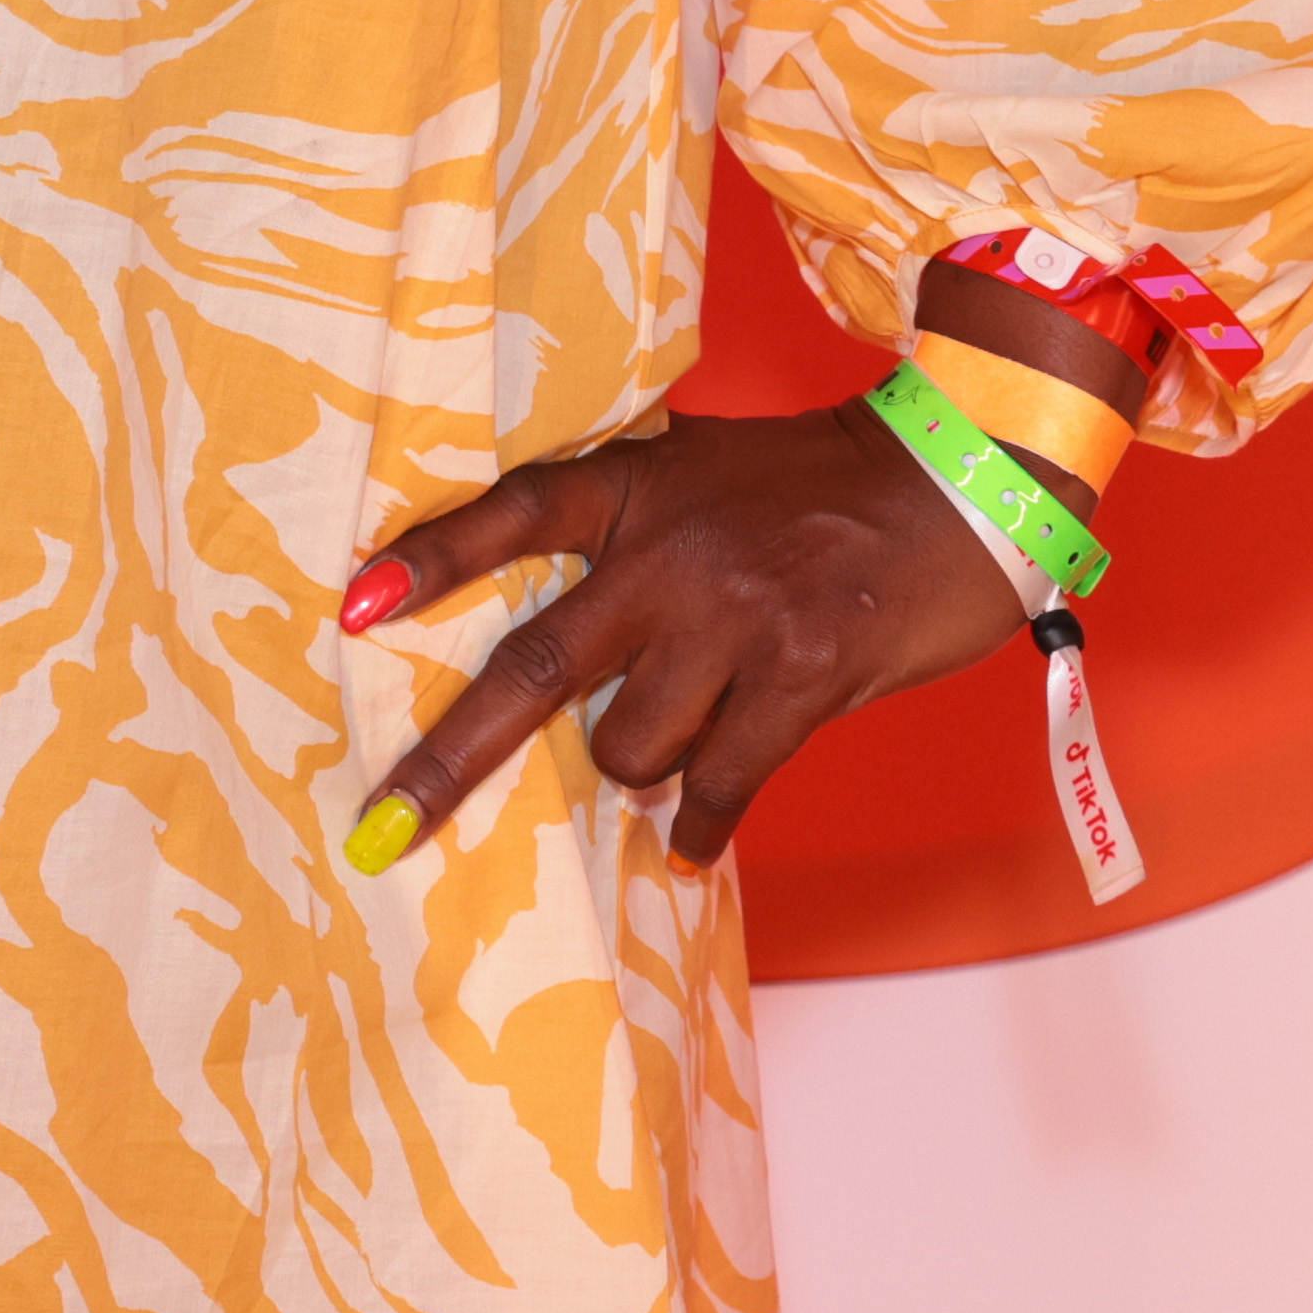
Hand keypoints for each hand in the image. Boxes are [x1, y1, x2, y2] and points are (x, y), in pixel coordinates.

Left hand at [339, 397, 1028, 872]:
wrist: (959, 482)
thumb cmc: (820, 488)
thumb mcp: (704, 475)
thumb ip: (631, 533)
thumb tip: (563, 655)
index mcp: (635, 487)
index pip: (509, 514)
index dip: (430, 560)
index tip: (352, 607)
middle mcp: (668, 550)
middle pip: (534, 670)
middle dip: (449, 761)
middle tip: (384, 828)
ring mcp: (733, 615)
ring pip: (630, 746)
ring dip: (641, 766)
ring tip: (677, 746)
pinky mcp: (800, 674)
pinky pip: (720, 781)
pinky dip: (703, 820)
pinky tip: (695, 837)